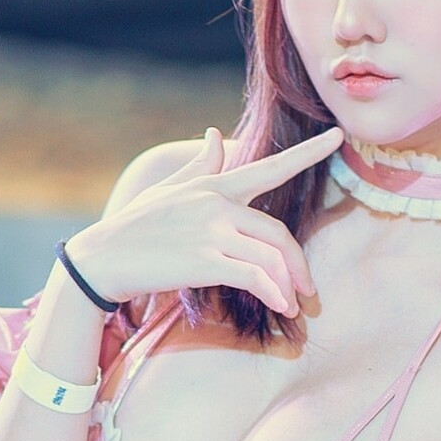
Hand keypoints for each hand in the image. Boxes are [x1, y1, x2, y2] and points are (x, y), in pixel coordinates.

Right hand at [66, 125, 341, 313]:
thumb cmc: (136, 227)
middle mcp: (217, 204)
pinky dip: (273, 293)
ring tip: (292, 306)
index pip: (270, 166)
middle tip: (308, 290)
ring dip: (287, 287)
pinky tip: (280, 307)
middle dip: (298, 265)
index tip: (338, 136)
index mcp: (214, 185)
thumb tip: (216, 133)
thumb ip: (200, 165)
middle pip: (278, 233)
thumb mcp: (169, 190)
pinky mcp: (203, 260)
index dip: (308, 152)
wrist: (102, 259)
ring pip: (270, 258)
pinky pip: (254, 277)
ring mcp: (210, 231)